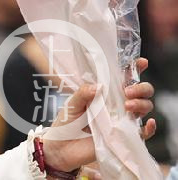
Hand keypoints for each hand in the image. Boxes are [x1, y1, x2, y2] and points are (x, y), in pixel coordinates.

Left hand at [42, 57, 156, 172]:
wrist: (61, 147)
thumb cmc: (66, 122)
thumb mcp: (71, 103)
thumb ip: (83, 93)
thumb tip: (100, 86)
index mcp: (105, 92)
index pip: (123, 78)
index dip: (135, 68)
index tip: (142, 62)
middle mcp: (116, 104)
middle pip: (140, 92)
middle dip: (140, 88)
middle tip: (127, 92)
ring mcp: (121, 120)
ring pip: (144, 108)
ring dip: (141, 104)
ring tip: (128, 106)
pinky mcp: (123, 137)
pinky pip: (143, 133)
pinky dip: (149, 128)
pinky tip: (148, 123)